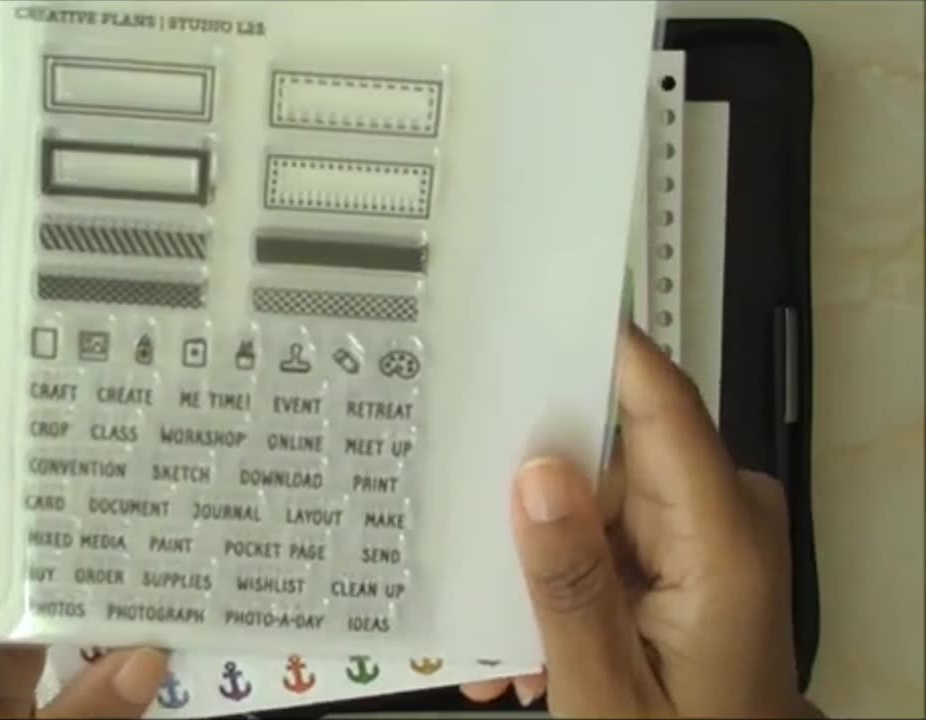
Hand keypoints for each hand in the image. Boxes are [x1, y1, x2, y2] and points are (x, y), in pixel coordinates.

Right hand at [462, 326, 817, 717]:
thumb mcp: (608, 692)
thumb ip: (569, 586)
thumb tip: (535, 477)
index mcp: (722, 542)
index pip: (659, 403)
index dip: (598, 345)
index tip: (530, 308)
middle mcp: (725, 517)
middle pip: (609, 453)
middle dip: (529, 494)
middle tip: (466, 536)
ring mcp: (707, 531)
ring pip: (596, 496)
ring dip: (541, 553)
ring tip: (505, 632)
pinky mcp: (688, 548)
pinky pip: (608, 530)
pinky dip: (565, 574)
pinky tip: (536, 635)